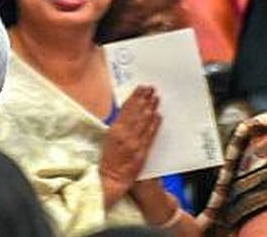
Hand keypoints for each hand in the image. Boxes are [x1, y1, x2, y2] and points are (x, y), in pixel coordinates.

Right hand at [99, 85, 160, 206]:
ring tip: (156, 98)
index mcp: (114, 130)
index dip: (134, 98)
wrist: (111, 179)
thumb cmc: (108, 160)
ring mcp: (134, 144)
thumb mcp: (108, 139)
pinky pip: (150, 136)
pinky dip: (154, 125)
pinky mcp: (142, 153)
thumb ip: (117, 127)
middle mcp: (124, 135)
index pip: (126, 110)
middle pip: (136, 113)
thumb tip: (126, 113)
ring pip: (144, 122)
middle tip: (151, 88)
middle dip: (144, 99)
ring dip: (150, 108)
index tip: (140, 88)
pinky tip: (158, 116)